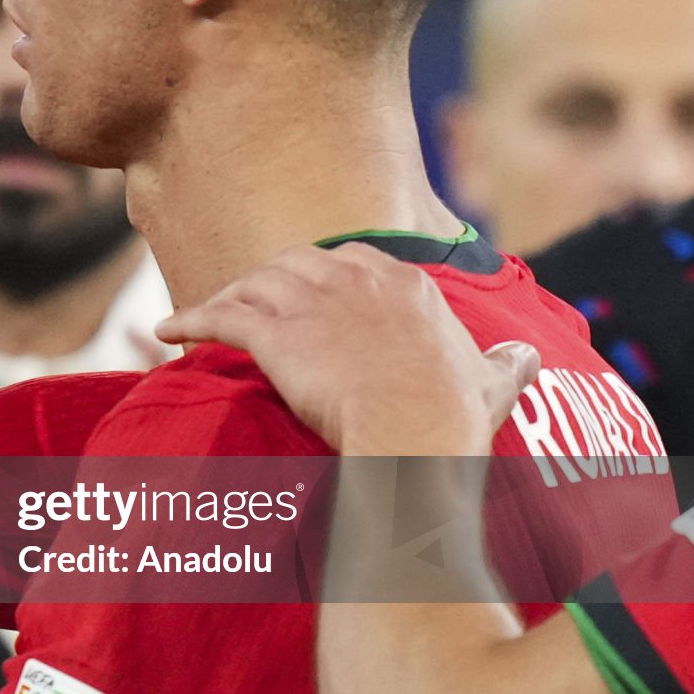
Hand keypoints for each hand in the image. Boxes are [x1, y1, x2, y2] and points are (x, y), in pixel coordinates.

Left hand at [154, 243, 538, 454]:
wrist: (416, 434)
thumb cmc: (454, 418)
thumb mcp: (494, 381)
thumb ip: (507, 363)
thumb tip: (528, 356)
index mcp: (406, 285)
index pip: (354, 259)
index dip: (324, 275)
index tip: (309, 292)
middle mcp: (357, 281)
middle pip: (295, 261)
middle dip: (268, 278)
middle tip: (249, 301)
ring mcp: (314, 303)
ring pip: (254, 284)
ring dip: (226, 297)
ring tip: (204, 316)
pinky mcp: (277, 332)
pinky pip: (220, 316)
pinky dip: (189, 320)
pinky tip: (166, 332)